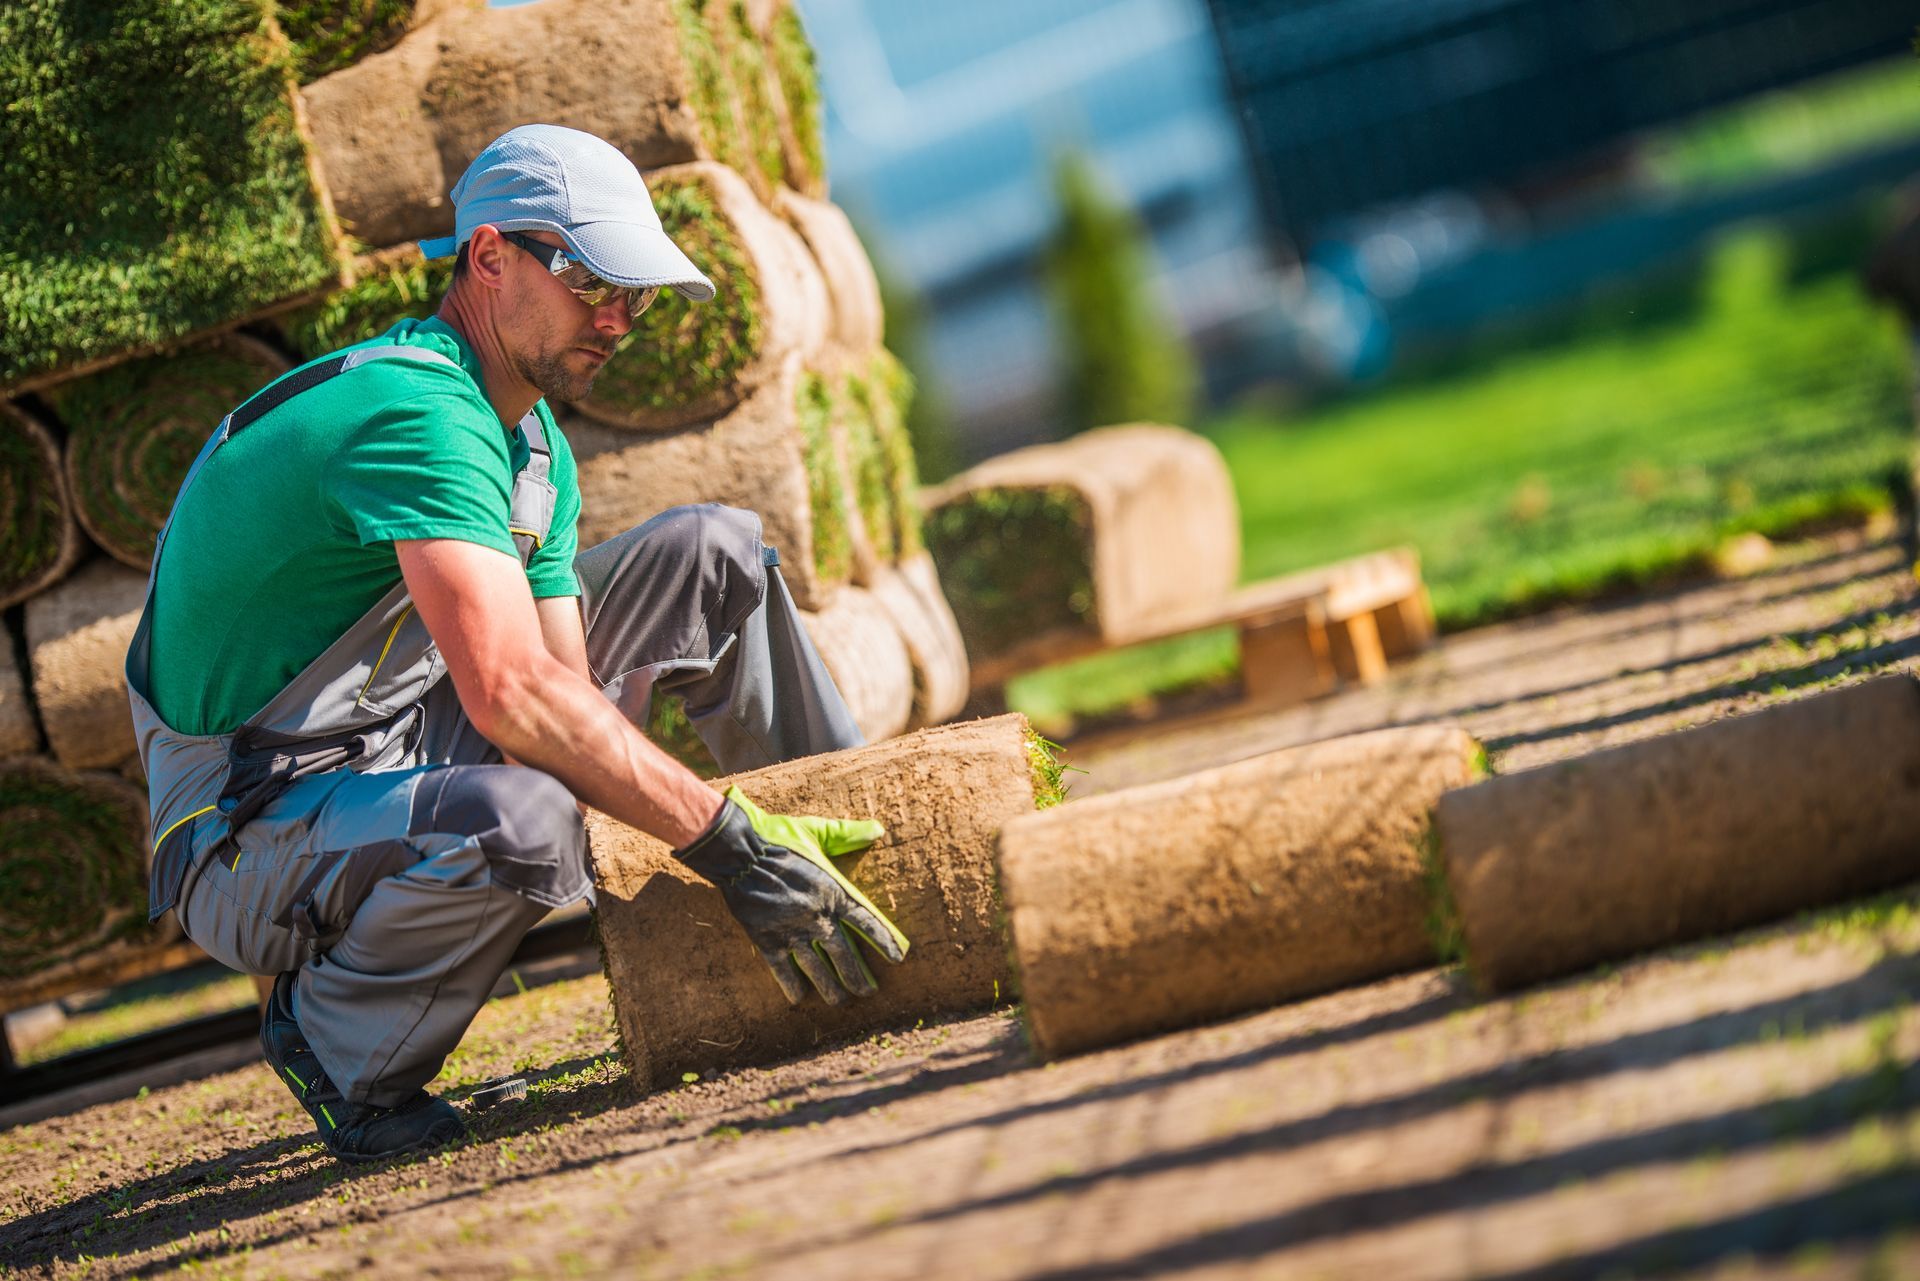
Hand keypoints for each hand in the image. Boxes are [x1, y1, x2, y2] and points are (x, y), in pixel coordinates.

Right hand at [673, 787, 909, 1004]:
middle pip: (844, 956)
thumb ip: (847, 834)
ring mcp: (793, 933)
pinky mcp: (768, 942)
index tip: (898, 959)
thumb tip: (878, 830)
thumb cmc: (778, 838)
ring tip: (839, 1002)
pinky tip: (798, 999)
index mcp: (834, 893)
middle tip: (868, 992)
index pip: (867, 923)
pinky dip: (791, 986)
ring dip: (830, 989)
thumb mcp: (816, 832)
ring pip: (817, 970)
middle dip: (858, 978)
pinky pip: (783, 972)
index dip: (884, 942)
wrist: (740, 855)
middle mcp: (818, 918)